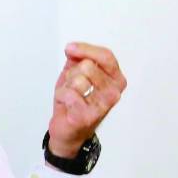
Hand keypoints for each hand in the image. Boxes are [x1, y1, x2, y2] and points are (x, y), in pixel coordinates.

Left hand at [47, 42, 126, 157]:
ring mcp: (103, 106)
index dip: (86, 49)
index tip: (70, 49)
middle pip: (88, 66)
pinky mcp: (88, 116)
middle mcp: (114, 93)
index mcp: (116, 80)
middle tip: (73, 85)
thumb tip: (73, 49)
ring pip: (77, 79)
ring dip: (67, 86)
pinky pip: (69, 94)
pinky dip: (61, 96)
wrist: (67, 128)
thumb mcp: (77, 72)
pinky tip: (66, 104)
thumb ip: (78, 57)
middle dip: (73, 73)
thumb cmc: (75, 101)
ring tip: (70, 95)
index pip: (106, 56)